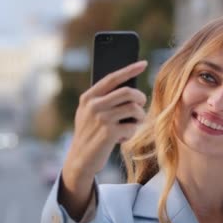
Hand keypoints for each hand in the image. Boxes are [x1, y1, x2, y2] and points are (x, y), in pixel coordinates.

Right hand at [59, 61, 147, 217]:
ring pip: (134, 109)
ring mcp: (101, 118)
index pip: (112, 77)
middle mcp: (94, 105)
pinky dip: (132, 132)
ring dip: (139, 117)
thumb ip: (103, 100)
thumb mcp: (89, 114)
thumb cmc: (90, 134)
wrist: (80, 159)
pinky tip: (123, 137)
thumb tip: (130, 88)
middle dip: (140, 98)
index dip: (130, 69)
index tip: (143, 64)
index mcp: (88, 97)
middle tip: (141, 105)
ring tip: (133, 124)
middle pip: (128, 92)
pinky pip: (133, 126)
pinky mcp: (109, 133)